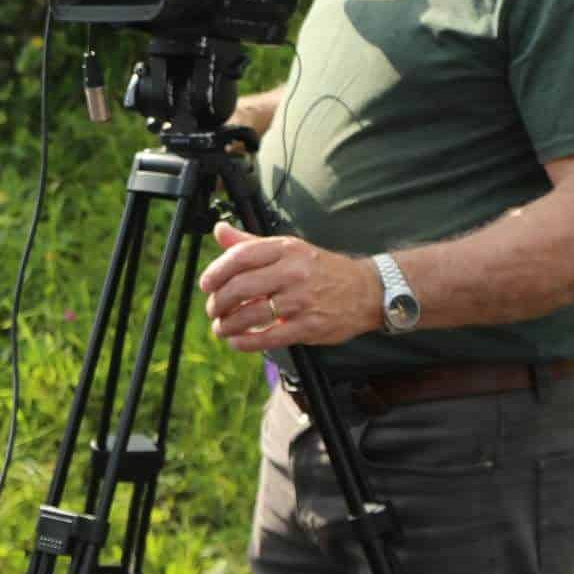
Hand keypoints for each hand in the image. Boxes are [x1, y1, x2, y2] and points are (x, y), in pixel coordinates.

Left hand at [197, 220, 381, 351]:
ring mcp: (301, 300)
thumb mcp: (289, 248)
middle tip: (213, 309)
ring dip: (228, 324)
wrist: (367, 291)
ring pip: (252, 314)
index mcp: (286, 249)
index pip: (240, 256)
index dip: (216, 272)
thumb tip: (219, 231)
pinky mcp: (309, 326)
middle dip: (219, 301)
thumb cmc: (322, 269)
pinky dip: (247, 342)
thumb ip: (251, 242)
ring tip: (221, 327)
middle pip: (241, 287)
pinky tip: (236, 341)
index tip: (206, 284)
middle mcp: (293, 272)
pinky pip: (270, 337)